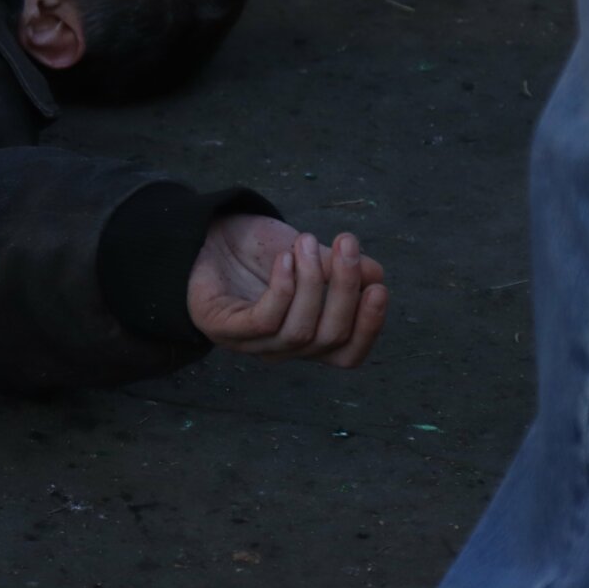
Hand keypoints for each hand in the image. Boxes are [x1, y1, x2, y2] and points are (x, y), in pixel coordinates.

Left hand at [187, 214, 387, 367]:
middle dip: (344, 289)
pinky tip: (285, 260)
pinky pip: (263, 322)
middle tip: (347, 242)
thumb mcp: (308, 255)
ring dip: (312, 283)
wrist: (209, 233)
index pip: (347, 354)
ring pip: (298, 332)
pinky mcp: (223, 328)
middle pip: (328, 338)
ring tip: (307, 242)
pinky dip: (282, 291)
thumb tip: (376, 275)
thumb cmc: (260, 251)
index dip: (368, 328)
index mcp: (307, 337)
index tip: (380, 288)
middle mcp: (282, 349)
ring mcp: (251, 344)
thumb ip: (339, 268)